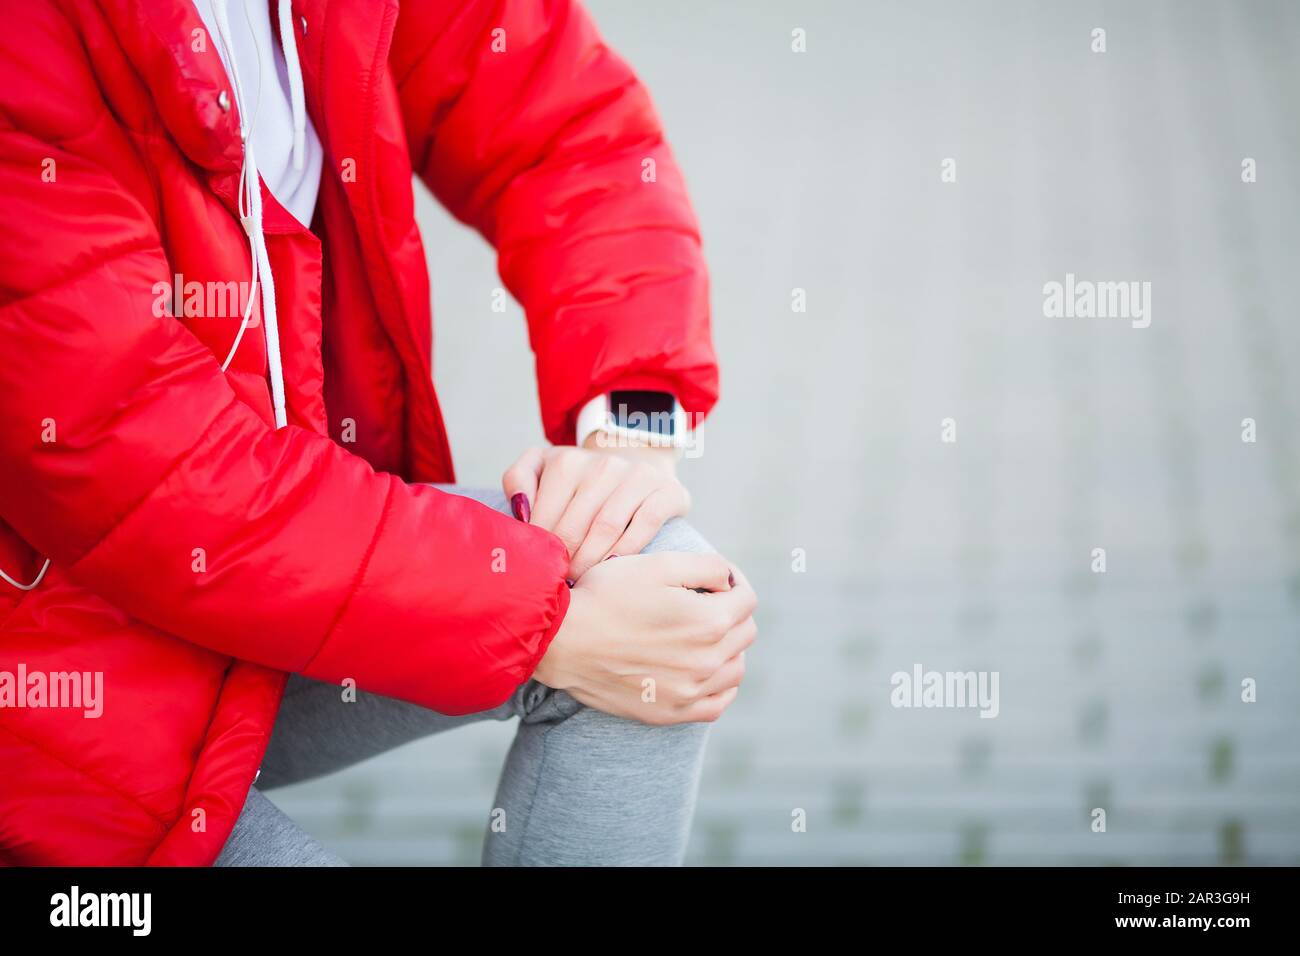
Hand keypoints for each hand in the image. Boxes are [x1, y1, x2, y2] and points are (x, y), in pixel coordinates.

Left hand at [502, 443, 689, 578]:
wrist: (638, 457)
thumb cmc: (582, 476)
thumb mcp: (544, 466)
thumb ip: (519, 480)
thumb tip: (520, 512)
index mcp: (566, 462)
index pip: (545, 517)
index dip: (539, 550)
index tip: (538, 571)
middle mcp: (602, 465)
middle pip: (574, 527)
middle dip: (564, 562)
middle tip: (559, 585)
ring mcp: (637, 477)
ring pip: (607, 528)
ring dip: (590, 562)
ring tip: (581, 582)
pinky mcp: (667, 491)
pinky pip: (645, 526)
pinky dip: (627, 551)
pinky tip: (614, 569)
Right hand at [533, 551, 757, 723]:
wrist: (562, 641)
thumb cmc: (606, 596)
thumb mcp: (658, 564)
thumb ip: (707, 567)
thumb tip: (730, 578)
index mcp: (709, 622)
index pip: (747, 598)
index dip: (733, 581)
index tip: (714, 579)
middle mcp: (707, 661)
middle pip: (745, 632)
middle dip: (730, 611)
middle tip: (702, 601)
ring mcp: (690, 692)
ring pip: (736, 668)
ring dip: (728, 647)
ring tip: (701, 634)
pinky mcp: (672, 712)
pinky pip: (718, 703)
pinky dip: (719, 685)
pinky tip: (702, 670)